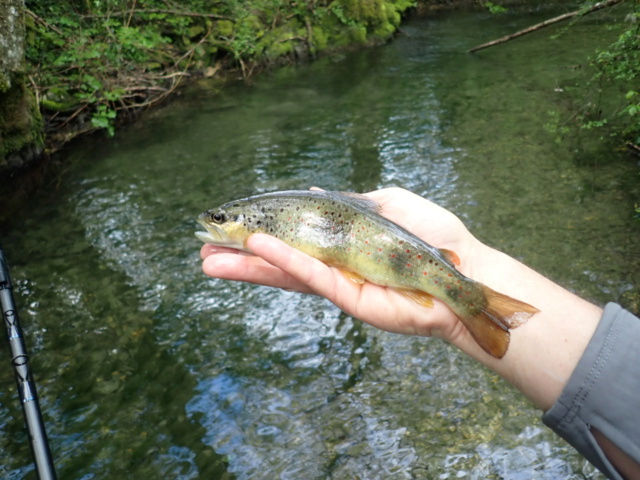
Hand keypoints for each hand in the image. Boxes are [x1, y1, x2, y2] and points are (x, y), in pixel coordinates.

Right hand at [200, 187, 482, 346]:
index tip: (230, 227)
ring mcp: (340, 284)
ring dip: (250, 265)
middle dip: (240, 257)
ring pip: (287, 273)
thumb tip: (316, 193)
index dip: (261, 234)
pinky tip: (259, 248)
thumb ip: (349, 200)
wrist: (463, 268)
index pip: (292, 239)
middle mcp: (334, 267)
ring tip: (210, 261)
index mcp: (340, 244)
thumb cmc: (431, 235)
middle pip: (279, 262)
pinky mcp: (351, 299)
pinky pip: (314, 276)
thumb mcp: (386, 203)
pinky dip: (287, 261)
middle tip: (202, 254)